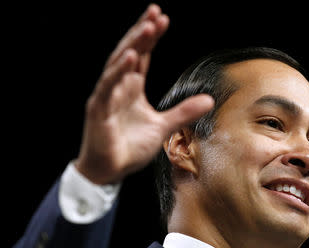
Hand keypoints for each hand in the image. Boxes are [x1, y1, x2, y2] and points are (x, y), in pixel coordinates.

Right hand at [75, 4, 213, 184]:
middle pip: (130, 52)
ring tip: (147, 26)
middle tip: (155, 12)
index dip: (151, 37)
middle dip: (142, 32)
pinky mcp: (99, 110)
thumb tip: (210, 100)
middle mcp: (118, 87)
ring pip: (118, 64)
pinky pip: (108, 87)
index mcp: (131, 88)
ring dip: (133, 44)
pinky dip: (119, 72)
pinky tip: (131, 57)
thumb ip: (183, 112)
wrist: (110, 171)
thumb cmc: (130, 148)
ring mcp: (107, 96)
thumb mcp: (163, 127)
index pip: (142, 56)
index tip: (163, 19)